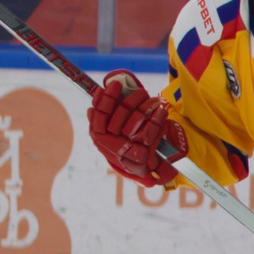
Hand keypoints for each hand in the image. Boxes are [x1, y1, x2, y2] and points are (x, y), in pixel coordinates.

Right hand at [86, 71, 185, 188]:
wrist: (137, 169)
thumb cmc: (124, 145)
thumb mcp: (110, 134)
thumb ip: (102, 121)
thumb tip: (91, 109)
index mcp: (98, 134)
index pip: (100, 112)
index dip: (107, 98)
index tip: (114, 84)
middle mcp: (109, 142)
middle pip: (119, 114)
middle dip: (131, 99)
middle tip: (141, 91)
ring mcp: (125, 148)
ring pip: (136, 120)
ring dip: (146, 106)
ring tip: (154, 99)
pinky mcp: (142, 154)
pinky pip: (151, 131)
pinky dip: (158, 118)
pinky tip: (162, 110)